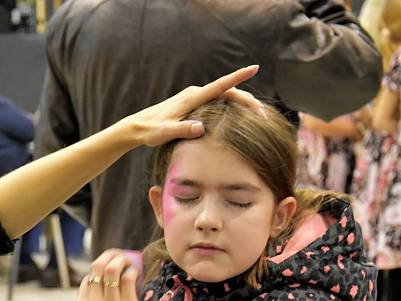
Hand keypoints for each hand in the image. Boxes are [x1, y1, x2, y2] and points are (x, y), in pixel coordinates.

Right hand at [73, 250, 142, 300]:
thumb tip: (107, 287)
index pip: (87, 278)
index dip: (99, 270)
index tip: (108, 269)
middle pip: (97, 266)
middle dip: (108, 256)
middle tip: (118, 256)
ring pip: (112, 268)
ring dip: (121, 260)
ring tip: (128, 262)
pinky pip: (128, 279)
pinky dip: (132, 272)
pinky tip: (136, 274)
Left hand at [123, 65, 264, 147]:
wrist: (138, 128)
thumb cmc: (151, 131)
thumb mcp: (165, 133)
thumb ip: (182, 130)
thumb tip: (201, 127)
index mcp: (192, 98)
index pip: (220, 86)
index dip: (237, 77)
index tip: (254, 68)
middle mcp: (195, 94)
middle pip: (227, 91)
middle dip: (247, 100)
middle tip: (263, 114)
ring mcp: (194, 98)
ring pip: (223, 96)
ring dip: (241, 103)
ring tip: (257, 115)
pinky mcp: (192, 104)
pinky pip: (217, 102)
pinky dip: (231, 106)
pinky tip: (239, 116)